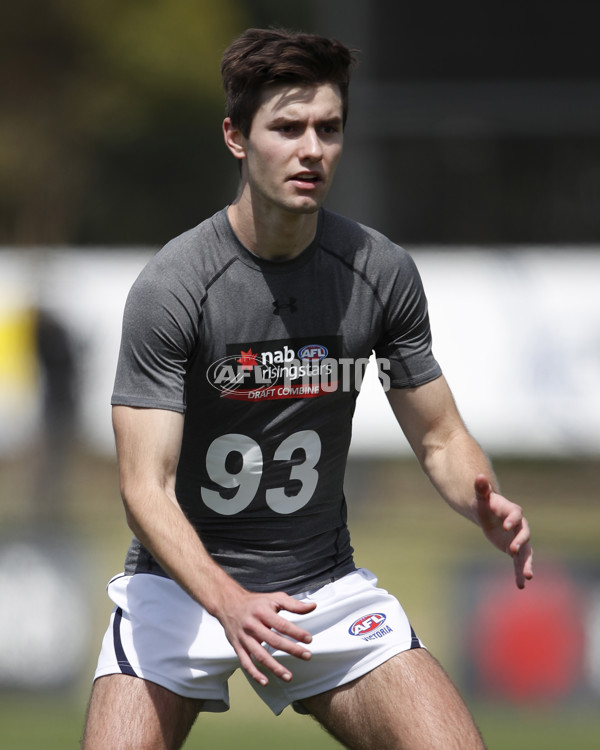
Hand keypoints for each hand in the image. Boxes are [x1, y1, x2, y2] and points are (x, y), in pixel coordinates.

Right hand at [218, 587, 315, 685]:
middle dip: (292, 649)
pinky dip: (254, 674)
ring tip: (289, 676)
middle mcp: (252, 625)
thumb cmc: (255, 602)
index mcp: (262, 612)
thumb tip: (312, 606)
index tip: (309, 640)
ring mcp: (244, 637)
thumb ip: (294, 604)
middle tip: (307, 656)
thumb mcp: (274, 598)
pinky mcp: (237, 646)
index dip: (296, 633)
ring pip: (260, 655)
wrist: (229, 603)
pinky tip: (265, 681)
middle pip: (273, 640)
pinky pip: (245, 662)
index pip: (282, 625)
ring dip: (275, 667)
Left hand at [473, 474, 533, 588]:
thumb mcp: (481, 498)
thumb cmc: (485, 504)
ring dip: (527, 563)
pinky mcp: (516, 550)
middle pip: (525, 534)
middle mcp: (519, 526)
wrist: (489, 515)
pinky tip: (521, 585)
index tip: (506, 526)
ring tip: (528, 576)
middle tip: (513, 550)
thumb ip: (481, 488)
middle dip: (520, 541)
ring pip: (526, 552)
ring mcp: (519, 539)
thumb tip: (479, 476)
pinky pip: (520, 562)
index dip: (512, 519)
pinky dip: (520, 573)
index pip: (516, 515)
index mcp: (512, 511)